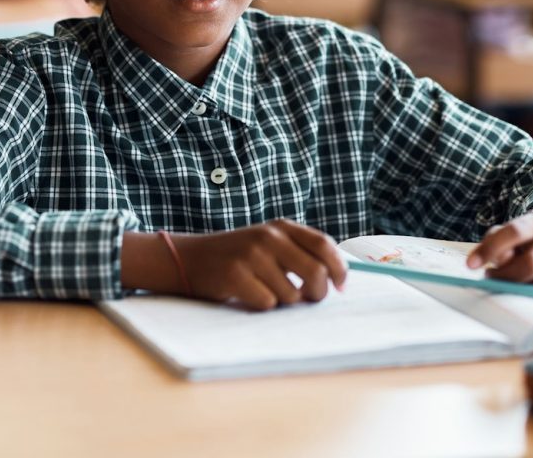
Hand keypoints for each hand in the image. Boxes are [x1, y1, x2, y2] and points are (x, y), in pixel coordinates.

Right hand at [175, 220, 346, 311]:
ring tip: (266, 290)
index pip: (323, 245)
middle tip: (308, 299)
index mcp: (280, 227)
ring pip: (291, 294)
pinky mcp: (235, 275)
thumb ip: (299, 253)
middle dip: (317, 293)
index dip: (339, 268)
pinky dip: (262, 305)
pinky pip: (268, 303)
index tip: (341, 286)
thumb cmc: (239, 257)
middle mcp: (268, 236)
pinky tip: (248, 294)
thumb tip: (337, 280)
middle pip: (315, 272)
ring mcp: (251, 255)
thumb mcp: (268, 243)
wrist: (192, 258)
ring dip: (284, 301)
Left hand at [466, 209, 532, 290]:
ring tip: (509, 288)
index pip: (513, 232)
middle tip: (490, 280)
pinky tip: (531, 292)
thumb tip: (496, 262)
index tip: (470, 265)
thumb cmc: (529, 239)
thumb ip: (497, 241)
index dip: (490, 249)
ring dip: (524, 290)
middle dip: (506, 276)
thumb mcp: (511, 232)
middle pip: (532, 262)